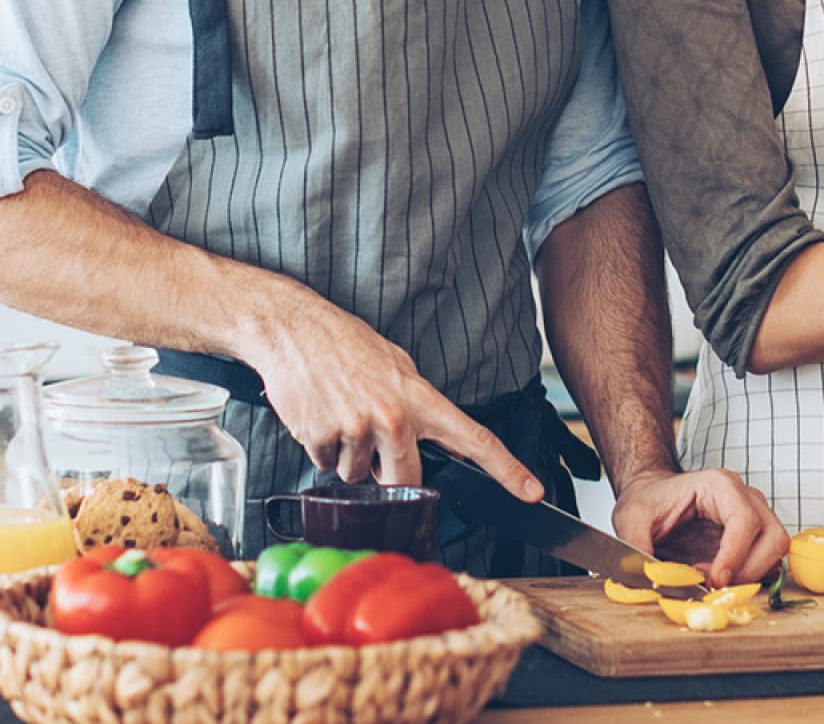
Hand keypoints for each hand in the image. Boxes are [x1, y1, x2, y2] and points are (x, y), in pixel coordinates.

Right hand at [242, 284, 542, 498]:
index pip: (476, 439)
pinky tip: (318, 412)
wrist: (292, 329)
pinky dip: (321, 445)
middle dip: (389, 473)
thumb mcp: (396, 367)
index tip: (532, 493)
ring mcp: (356, 429)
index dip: (508, 470)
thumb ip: (418, 407)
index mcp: (420, 398)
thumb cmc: (344, 344)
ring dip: (348, 452)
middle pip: (405, 477)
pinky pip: (326, 462)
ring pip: (357, 473)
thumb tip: (437, 441)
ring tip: (339, 409)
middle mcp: (393, 417)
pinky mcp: (321, 438)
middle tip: (371, 435)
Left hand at [610, 468, 789, 586]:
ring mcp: (754, 517)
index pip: (744, 520)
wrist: (653, 496)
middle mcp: (745, 498)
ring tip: (712, 580)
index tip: (715, 580)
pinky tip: (718, 578)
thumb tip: (641, 578)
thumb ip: (634, 545)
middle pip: (772, 536)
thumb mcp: (631, 517)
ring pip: (776, 550)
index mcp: (720, 485)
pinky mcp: (753, 538)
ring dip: (750, 575)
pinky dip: (750, 577)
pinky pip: (767, 561)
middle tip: (715, 586)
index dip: (735, 555)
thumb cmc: (649, 500)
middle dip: (748, 570)